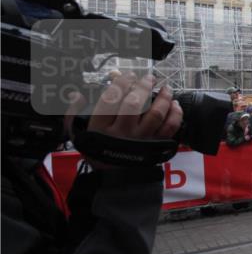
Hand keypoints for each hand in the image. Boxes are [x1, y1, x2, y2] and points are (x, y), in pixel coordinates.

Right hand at [65, 73, 182, 167]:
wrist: (115, 178)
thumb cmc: (98, 151)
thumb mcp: (78, 135)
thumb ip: (74, 114)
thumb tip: (76, 95)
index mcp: (101, 128)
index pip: (110, 100)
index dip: (120, 84)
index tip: (128, 75)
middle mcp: (122, 133)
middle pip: (135, 104)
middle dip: (143, 87)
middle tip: (149, 78)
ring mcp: (141, 139)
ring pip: (155, 114)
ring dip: (163, 98)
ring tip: (166, 88)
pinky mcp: (156, 145)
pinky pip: (170, 127)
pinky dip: (175, 114)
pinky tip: (174, 104)